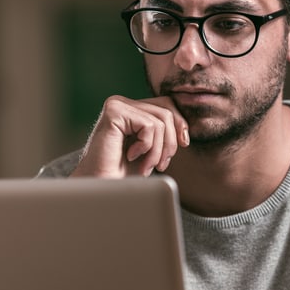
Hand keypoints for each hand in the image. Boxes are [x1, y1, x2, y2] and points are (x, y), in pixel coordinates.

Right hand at [72, 96, 188, 177]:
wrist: (103, 186)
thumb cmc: (124, 172)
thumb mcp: (152, 149)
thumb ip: (165, 132)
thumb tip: (186, 129)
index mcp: (131, 108)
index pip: (167, 104)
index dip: (180, 124)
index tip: (184, 144)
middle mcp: (122, 103)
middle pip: (167, 111)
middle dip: (170, 142)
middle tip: (161, 165)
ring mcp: (117, 105)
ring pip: (160, 121)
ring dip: (157, 150)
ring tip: (145, 166)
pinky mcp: (114, 112)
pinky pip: (149, 126)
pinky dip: (146, 147)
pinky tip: (131, 156)